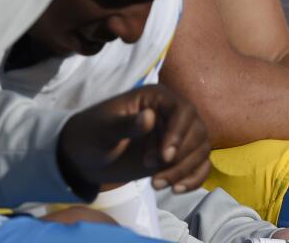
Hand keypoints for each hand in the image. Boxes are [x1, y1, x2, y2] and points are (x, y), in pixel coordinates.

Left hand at [57, 85, 210, 195]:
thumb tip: (150, 117)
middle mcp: (172, 113)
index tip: (164, 157)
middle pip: (197, 131)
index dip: (179, 133)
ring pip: (201, 149)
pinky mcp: (178, 155)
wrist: (87, 157)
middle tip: (154, 175)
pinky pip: (200, 164)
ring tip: (157, 184)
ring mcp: (178, 135)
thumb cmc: (92, 136)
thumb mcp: (103, 130)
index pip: (183, 110)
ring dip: (185, 170)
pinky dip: (195, 178)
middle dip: (180, 157)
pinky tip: (177, 189)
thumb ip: (126, 124)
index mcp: (156, 98)